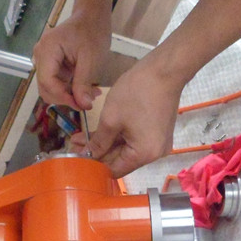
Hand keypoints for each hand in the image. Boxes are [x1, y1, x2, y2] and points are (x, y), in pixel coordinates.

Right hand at [32, 11, 108, 110]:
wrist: (92, 16)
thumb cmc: (92, 31)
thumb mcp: (91, 59)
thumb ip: (83, 83)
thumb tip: (83, 106)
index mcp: (47, 50)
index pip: (47, 82)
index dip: (62, 97)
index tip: (81, 106)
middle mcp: (40, 55)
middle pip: (45, 87)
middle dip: (65, 98)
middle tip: (86, 102)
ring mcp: (44, 60)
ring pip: (50, 87)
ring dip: (69, 95)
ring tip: (90, 95)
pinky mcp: (50, 64)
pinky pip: (56, 81)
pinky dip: (70, 88)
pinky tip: (86, 88)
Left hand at [88, 49, 186, 176]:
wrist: (164, 70)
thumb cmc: (138, 92)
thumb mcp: (110, 119)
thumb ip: (98, 142)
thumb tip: (88, 156)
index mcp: (144, 154)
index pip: (115, 171)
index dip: (94, 167)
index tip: (77, 160)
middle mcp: (153, 154)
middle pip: (120, 161)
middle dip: (97, 154)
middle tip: (75, 146)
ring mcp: (156, 143)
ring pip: (125, 149)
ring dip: (104, 144)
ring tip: (81, 139)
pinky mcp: (156, 133)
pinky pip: (133, 140)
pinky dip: (117, 137)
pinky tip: (98, 133)